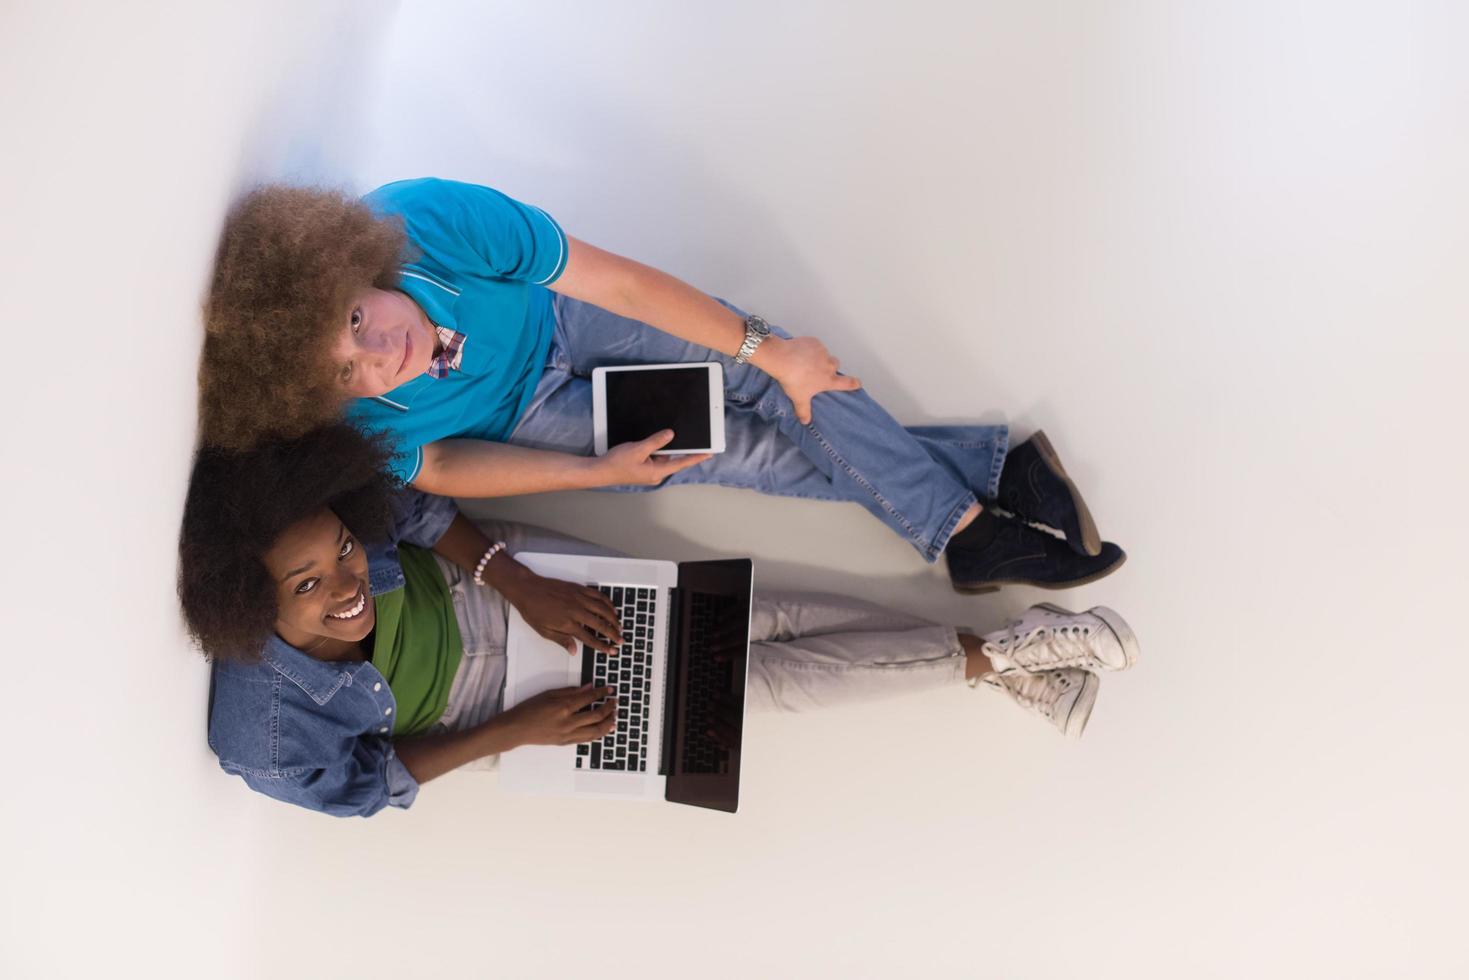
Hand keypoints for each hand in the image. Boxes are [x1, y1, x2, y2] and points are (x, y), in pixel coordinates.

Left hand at [499, 566, 623, 654]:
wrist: (527, 589)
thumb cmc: (533, 610)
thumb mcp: (544, 631)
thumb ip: (562, 640)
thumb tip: (574, 651)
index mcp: (567, 624)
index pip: (590, 638)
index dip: (602, 646)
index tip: (611, 651)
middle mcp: (576, 611)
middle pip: (601, 624)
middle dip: (613, 634)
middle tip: (621, 640)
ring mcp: (579, 598)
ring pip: (603, 609)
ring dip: (614, 618)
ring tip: (619, 626)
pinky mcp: (579, 588)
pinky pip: (598, 595)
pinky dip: (607, 602)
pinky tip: (612, 608)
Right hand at [501, 684, 617, 745]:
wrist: (516, 729)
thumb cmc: (529, 709)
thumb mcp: (549, 694)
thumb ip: (571, 691)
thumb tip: (588, 687)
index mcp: (563, 707)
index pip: (590, 698)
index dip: (602, 693)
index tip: (609, 689)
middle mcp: (568, 722)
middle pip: (597, 716)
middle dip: (609, 708)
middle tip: (615, 702)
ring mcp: (568, 735)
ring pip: (596, 731)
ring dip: (608, 723)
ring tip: (614, 716)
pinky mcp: (566, 743)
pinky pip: (587, 739)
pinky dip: (598, 734)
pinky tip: (604, 728)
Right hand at [598, 429, 711, 485]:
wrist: (600, 471)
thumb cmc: (617, 464)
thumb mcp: (639, 449)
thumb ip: (656, 442)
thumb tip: (671, 435)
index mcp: (658, 472)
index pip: (682, 463)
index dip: (696, 457)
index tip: (709, 453)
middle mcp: (656, 473)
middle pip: (672, 458)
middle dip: (676, 447)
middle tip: (681, 435)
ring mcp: (649, 471)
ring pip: (662, 456)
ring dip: (661, 447)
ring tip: (656, 438)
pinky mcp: (642, 468)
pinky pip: (653, 457)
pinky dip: (654, 449)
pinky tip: (648, 442)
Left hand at [753, 336, 862, 424]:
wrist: (782, 359)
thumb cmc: (793, 380)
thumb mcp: (798, 399)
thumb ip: (803, 411)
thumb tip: (805, 421)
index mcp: (828, 380)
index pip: (846, 383)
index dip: (853, 383)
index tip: (857, 383)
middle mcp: (829, 365)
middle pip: (835, 365)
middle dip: (828, 367)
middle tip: (816, 371)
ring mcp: (823, 352)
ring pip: (825, 354)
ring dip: (818, 358)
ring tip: (804, 362)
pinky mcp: (815, 342)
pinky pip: (815, 345)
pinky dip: (810, 348)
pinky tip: (800, 353)